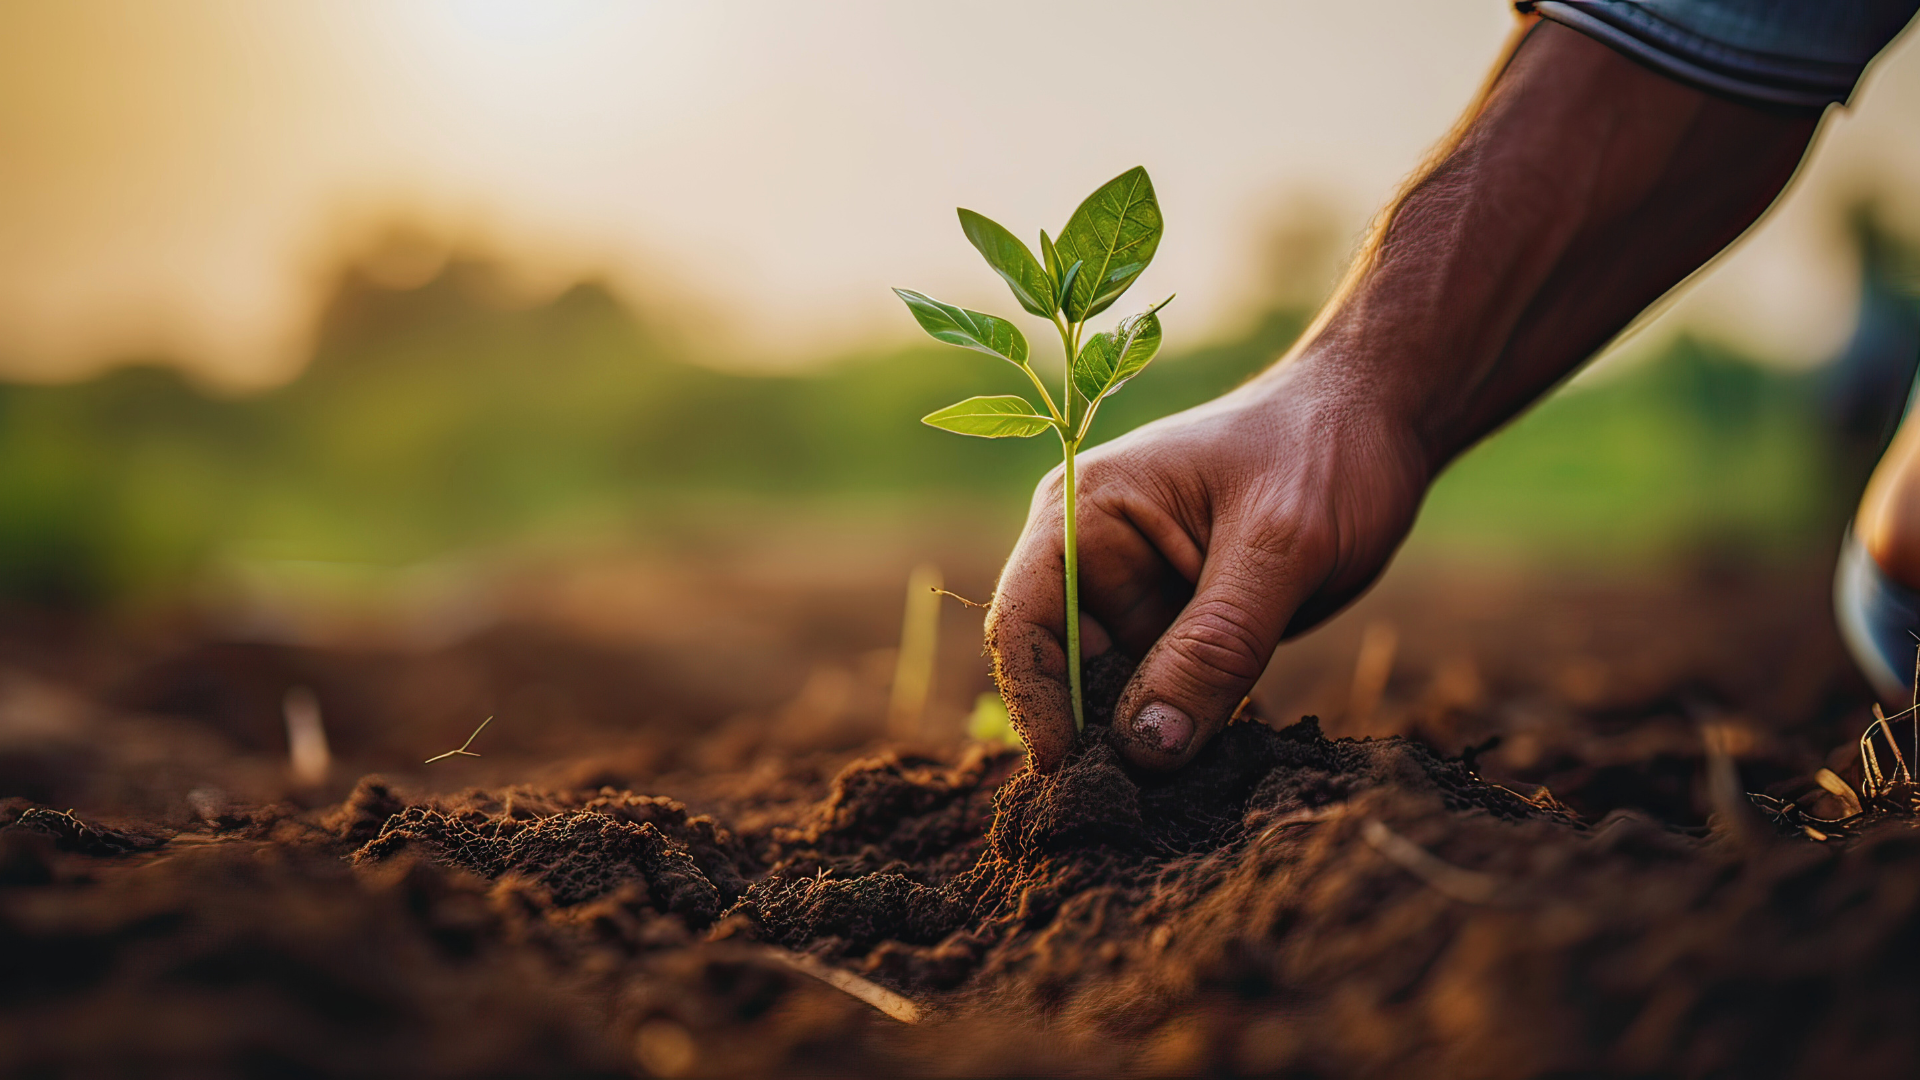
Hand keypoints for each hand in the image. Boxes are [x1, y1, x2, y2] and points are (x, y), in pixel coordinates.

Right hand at [986, 354, 1428, 770]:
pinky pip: (1166, 699)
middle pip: (1063, 673)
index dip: (1035, 702)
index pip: (1023, 622)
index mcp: (1084, 515)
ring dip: (1142, 747)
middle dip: (1094, 741)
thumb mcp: (1280, 546)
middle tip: (1134, 812)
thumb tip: (1146, 749)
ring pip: (1115, 698)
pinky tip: (1210, 775)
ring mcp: (1138, 599)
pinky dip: (1184, 736)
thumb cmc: (1323, 451)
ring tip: (1178, 803)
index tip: (1072, 774)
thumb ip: (1215, 645)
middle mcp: (1094, 561)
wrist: (1380, 422)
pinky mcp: (1183, 631)